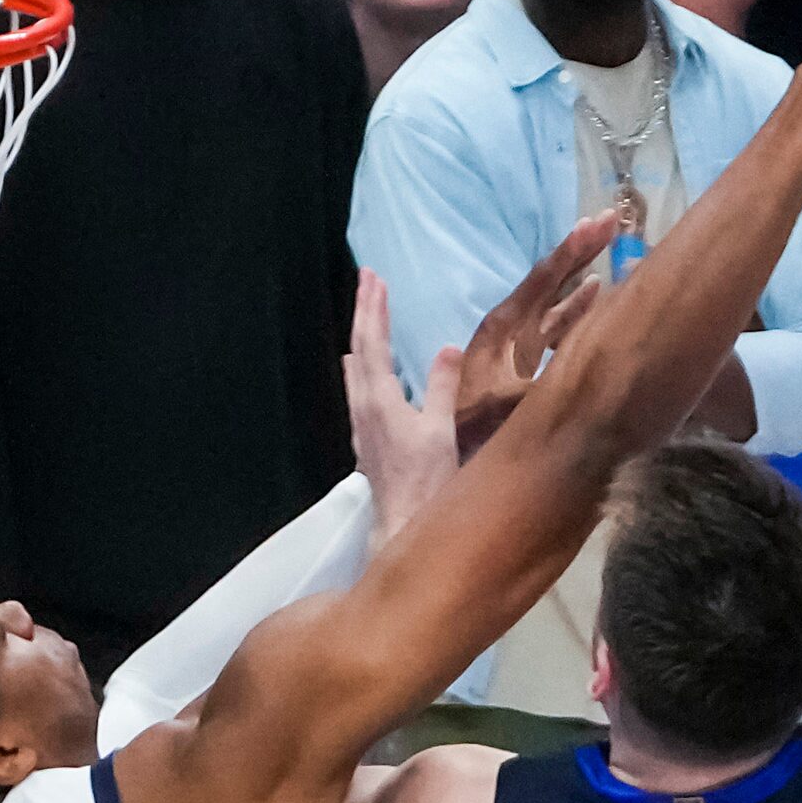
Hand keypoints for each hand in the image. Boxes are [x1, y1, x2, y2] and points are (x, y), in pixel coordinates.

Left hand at [343, 271, 461, 545]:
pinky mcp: (367, 441)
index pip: (374, 344)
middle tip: (367, 281)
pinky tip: (360, 370)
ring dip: (361, 339)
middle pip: (359, 350)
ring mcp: (362, 426)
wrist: (404, 524)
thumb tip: (446, 349)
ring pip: (356, 370)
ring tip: (363, 316)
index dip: (374, 310)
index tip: (374, 278)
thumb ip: (440, 387)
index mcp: (380, 400)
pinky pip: (359, 391)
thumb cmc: (426, 481)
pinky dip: (362, 368)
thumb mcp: (440, 430)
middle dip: (364, 314)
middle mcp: (363, 408)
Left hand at [452, 215, 614, 459]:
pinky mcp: (524, 365)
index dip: (568, 253)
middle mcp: (509, 331)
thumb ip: (528, 378)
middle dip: (577, 251)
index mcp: (501, 331)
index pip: (539, 282)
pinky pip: (554, 327)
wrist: (452, 463)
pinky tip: (596, 293)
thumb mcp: (499, 403)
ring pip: (551, 301)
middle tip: (609, 220)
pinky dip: (575, 308)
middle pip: (547, 282)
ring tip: (605, 242)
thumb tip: (556, 359)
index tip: (593, 224)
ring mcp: (517, 347)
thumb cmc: (472, 433)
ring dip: (577, 273)